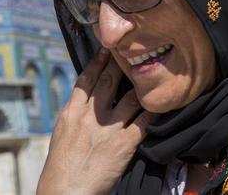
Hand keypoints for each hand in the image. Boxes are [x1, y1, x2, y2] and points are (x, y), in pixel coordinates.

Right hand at [37, 48, 155, 194]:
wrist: (66, 192)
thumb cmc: (62, 166)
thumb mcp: (63, 132)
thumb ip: (76, 113)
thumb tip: (88, 97)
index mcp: (71, 112)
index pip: (86, 78)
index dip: (98, 60)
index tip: (107, 48)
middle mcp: (89, 116)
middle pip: (109, 81)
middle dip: (121, 63)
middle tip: (132, 51)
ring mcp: (108, 128)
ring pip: (130, 96)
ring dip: (142, 84)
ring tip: (152, 73)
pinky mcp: (124, 144)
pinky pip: (144, 121)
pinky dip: (155, 109)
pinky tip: (164, 101)